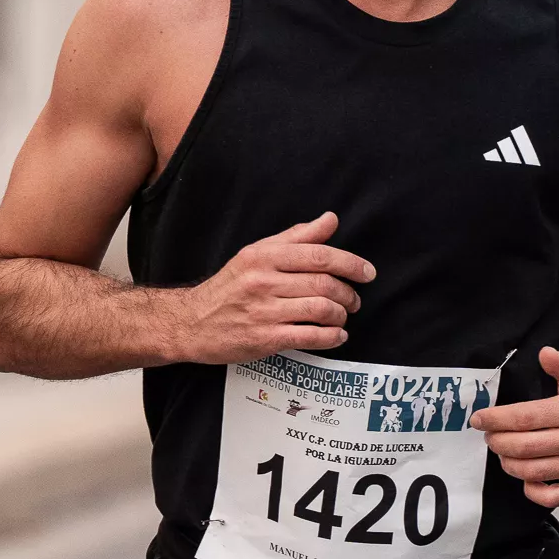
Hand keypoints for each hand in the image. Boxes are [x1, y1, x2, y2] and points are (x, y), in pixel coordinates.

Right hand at [168, 213, 375, 364]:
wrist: (191, 322)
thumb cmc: (229, 287)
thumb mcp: (257, 253)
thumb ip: (296, 237)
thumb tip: (331, 219)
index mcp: (264, 256)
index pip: (318, 255)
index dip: (350, 263)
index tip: (367, 272)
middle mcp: (263, 281)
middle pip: (323, 283)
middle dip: (348, 293)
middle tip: (354, 300)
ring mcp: (263, 311)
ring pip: (319, 309)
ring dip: (340, 315)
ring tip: (342, 317)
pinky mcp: (263, 338)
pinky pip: (308, 336)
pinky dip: (330, 337)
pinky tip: (336, 336)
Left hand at [470, 348, 558, 508]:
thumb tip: (545, 354)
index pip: (526, 417)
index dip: (497, 419)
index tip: (479, 419)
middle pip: (524, 446)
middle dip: (498, 442)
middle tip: (489, 437)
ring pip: (532, 471)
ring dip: (509, 463)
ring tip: (503, 453)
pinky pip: (550, 497)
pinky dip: (531, 489)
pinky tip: (526, 476)